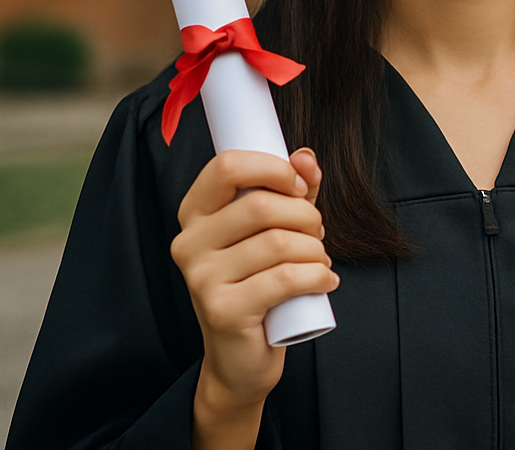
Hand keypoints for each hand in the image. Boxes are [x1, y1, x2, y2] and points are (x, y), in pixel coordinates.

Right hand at [171, 148, 335, 449]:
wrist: (241, 357)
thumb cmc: (259, 283)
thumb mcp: (275, 230)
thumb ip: (292, 191)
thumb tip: (306, 157)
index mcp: (195, 214)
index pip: (226, 166)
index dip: (273, 169)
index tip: (300, 186)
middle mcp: (189, 243)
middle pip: (260, 206)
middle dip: (305, 216)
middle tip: (317, 233)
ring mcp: (201, 278)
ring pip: (278, 242)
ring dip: (315, 249)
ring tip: (318, 261)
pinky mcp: (222, 310)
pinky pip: (285, 278)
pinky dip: (317, 276)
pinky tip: (325, 281)